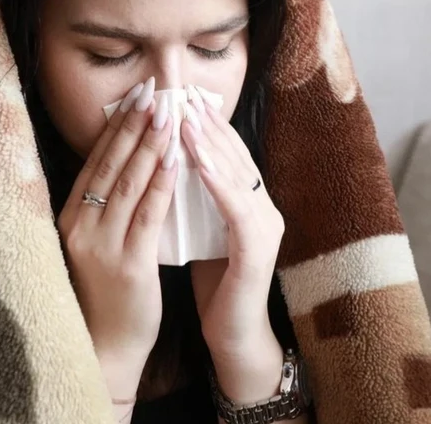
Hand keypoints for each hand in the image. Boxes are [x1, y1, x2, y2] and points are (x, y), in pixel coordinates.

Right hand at [57, 77, 177, 407]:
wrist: (104, 349)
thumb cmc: (104, 295)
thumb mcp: (95, 245)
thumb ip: (105, 209)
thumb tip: (125, 166)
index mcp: (70, 219)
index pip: (96, 162)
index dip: (116, 127)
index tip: (135, 96)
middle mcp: (80, 226)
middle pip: (110, 164)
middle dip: (133, 123)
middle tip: (153, 89)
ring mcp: (101, 245)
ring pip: (128, 182)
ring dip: (149, 143)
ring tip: (167, 111)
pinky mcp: (127, 263)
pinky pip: (147, 213)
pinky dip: (162, 182)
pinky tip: (176, 158)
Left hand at [181, 87, 286, 403]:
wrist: (234, 336)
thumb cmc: (214, 285)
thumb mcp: (199, 233)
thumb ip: (193, 202)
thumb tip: (165, 167)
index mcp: (249, 205)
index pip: (228, 154)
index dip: (207, 125)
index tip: (180, 98)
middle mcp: (264, 209)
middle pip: (235, 155)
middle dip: (208, 123)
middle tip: (181, 94)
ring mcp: (266, 228)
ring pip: (237, 175)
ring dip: (209, 143)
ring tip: (184, 116)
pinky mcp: (258, 251)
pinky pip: (235, 208)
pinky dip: (216, 181)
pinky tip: (196, 160)